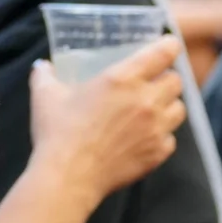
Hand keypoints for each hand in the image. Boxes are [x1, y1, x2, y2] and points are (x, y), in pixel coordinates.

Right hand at [27, 36, 186, 208]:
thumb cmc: (58, 132)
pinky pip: (171, 139)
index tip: (169, 46)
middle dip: (166, 78)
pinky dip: (162, 136)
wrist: (69, 177)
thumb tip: (42, 66)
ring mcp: (155, 129)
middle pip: (176, 81)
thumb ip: (44, 75)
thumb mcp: (45, 95)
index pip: (163, 53)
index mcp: (122, 78)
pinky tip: (146, 137)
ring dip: (168, 106)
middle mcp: (145, 100)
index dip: (169, 46)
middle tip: (153, 82)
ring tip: (153, 109)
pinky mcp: (156, 154)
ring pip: (179, 110)